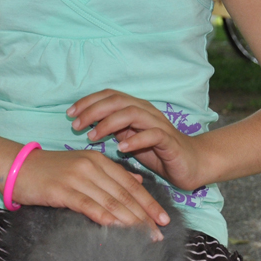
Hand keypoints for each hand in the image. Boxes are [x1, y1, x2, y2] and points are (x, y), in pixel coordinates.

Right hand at [7, 144, 169, 231]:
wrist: (16, 166)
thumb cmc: (49, 169)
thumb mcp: (82, 164)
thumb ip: (110, 173)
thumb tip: (138, 181)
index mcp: (98, 159)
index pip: (130, 183)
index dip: (149, 202)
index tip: (164, 219)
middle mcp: (91, 166)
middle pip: (124, 194)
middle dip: (145, 215)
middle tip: (160, 233)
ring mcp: (77, 177)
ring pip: (111, 201)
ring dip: (131, 221)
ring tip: (145, 237)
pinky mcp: (62, 190)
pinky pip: (89, 205)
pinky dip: (106, 218)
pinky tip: (118, 229)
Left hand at [68, 89, 199, 192]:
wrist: (191, 163)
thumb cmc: (157, 151)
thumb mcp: (130, 139)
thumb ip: (113, 130)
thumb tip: (87, 125)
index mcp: (135, 108)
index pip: (109, 96)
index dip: (88, 101)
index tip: (70, 113)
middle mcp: (145, 111)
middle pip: (117, 101)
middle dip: (93, 110)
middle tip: (76, 124)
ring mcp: (158, 123)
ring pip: (131, 113)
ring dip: (109, 123)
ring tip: (93, 135)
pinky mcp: (169, 140)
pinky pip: (152, 134)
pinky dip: (135, 139)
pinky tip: (121, 147)